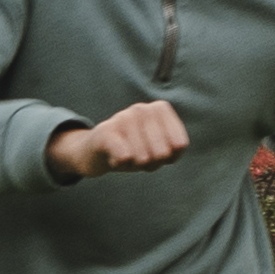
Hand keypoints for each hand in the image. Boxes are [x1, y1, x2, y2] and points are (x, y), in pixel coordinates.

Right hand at [46, 101, 188, 182]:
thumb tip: (163, 153)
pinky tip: (114, 158)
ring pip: (143, 157)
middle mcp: (142, 108)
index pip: (179, 144)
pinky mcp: (105, 132)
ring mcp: (122, 117)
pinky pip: (124, 156)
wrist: (94, 151)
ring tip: (125, 156)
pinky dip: (121, 163)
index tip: (158, 153)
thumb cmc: (133, 150)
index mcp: (160, 109)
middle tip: (138, 156)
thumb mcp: (160, 149)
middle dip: (152, 163)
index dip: (171, 157)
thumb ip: (173, 150)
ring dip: (134, 165)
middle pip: (162, 153)